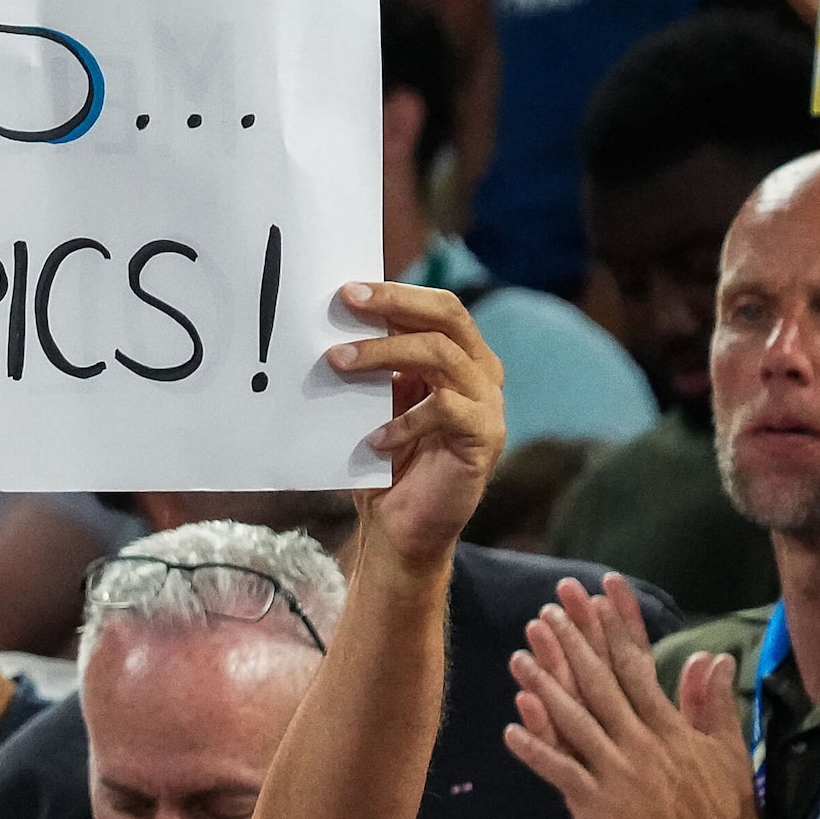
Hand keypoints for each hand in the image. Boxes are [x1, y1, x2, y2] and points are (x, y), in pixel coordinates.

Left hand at [327, 281, 504, 571]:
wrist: (399, 528)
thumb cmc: (382, 459)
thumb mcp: (373, 401)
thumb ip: (370, 364)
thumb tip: (331, 319)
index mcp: (459, 356)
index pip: (435, 307)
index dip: (394, 293)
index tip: (346, 290)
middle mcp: (481, 373)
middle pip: (448, 316)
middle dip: (395, 304)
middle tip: (347, 302)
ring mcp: (488, 406)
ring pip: (442, 355)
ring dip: (384, 354)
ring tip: (337, 362)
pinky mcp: (485, 440)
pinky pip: (446, 411)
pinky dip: (404, 420)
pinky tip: (372, 439)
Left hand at [502, 574, 796, 818]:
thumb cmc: (727, 807)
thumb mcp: (728, 748)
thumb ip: (713, 700)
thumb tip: (714, 655)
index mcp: (669, 726)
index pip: (636, 666)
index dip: (613, 630)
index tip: (596, 598)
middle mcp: (642, 741)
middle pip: (600, 684)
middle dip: (572, 645)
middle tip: (546, 612)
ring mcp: (620, 772)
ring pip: (575, 722)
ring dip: (544, 689)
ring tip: (517, 657)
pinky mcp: (604, 805)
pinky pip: (563, 773)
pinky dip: (537, 751)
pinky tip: (511, 730)